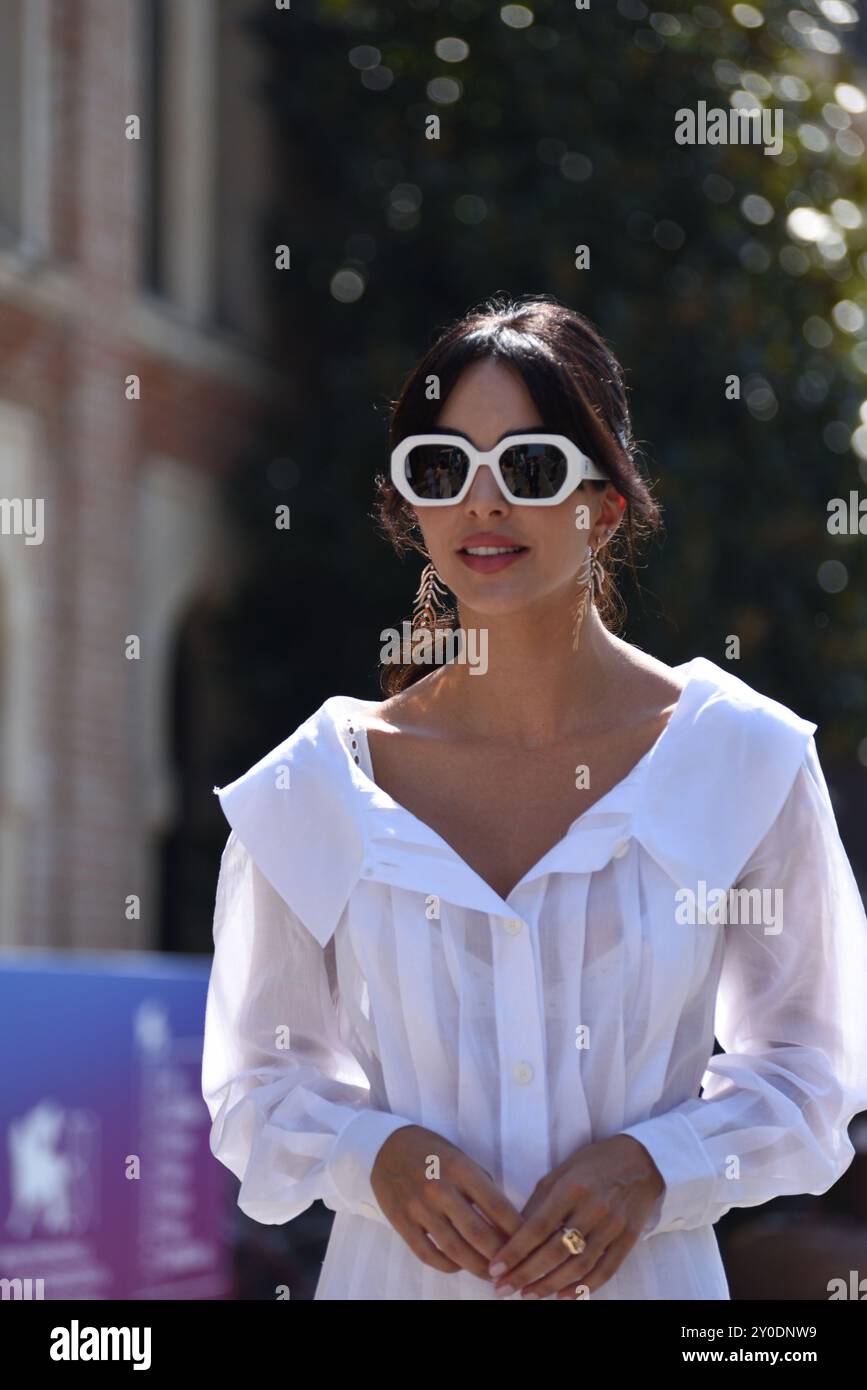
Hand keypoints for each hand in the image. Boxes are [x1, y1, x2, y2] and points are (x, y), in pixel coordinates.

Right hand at [371, 1124, 523, 1280]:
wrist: (384, 1146)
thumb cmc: (430, 1151)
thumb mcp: (460, 1156)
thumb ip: (480, 1185)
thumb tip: (505, 1219)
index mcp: (459, 1168)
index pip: (496, 1205)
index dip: (516, 1230)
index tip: (530, 1244)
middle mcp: (440, 1189)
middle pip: (478, 1233)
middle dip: (501, 1256)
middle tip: (514, 1267)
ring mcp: (418, 1208)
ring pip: (455, 1249)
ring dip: (478, 1267)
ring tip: (492, 1276)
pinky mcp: (401, 1223)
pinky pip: (428, 1254)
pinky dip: (448, 1265)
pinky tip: (459, 1266)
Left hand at [486, 1134, 664, 1299]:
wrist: (641, 1161)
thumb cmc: (593, 1163)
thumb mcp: (561, 1172)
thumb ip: (539, 1202)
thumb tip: (514, 1233)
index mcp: (571, 1187)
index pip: (538, 1226)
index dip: (515, 1251)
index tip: (496, 1269)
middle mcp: (593, 1208)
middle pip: (555, 1250)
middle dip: (526, 1273)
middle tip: (505, 1289)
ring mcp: (613, 1225)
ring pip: (578, 1265)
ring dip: (550, 1284)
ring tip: (529, 1294)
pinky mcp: (628, 1239)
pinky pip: (605, 1270)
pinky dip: (583, 1288)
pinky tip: (562, 1296)